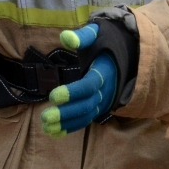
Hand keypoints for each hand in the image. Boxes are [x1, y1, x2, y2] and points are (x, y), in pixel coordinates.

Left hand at [41, 23, 116, 137]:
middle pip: (88, 104)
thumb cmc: (104, 44)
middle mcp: (107, 88)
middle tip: (44, 117)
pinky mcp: (99, 106)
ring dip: (67, 123)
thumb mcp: (97, 35)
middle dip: (67, 112)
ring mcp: (104, 99)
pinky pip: (87, 119)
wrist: (123, 54)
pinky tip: (54, 133)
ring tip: (45, 127)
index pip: (90, 85)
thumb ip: (82, 37)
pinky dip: (71, 127)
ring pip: (87, 115)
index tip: (52, 96)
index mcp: (105, 71)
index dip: (73, 92)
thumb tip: (65, 37)